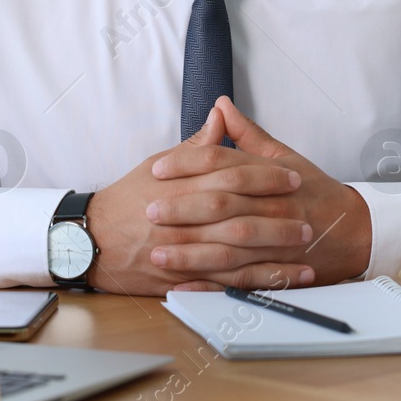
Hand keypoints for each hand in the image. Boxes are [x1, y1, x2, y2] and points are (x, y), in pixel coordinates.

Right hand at [85, 105, 316, 295]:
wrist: (90, 240)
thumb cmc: (127, 200)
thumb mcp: (158, 163)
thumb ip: (196, 146)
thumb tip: (222, 116)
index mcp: (181, 186)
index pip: (231, 176)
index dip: (266, 176)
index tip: (293, 176)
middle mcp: (183, 219)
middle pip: (239, 215)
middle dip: (279, 215)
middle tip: (309, 215)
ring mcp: (184, 252)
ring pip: (238, 253)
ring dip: (276, 252)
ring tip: (307, 248)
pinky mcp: (183, 279)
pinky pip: (227, 284)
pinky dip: (259, 283)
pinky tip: (285, 281)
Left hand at [147, 96, 371, 291]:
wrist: (355, 230)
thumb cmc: (315, 191)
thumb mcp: (284, 157)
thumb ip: (248, 135)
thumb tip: (221, 105)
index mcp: (269, 176)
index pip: (223, 164)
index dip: (188, 165)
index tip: (157, 169)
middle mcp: (272, 207)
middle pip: (222, 206)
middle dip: (184, 209)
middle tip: (149, 210)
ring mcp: (275, 242)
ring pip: (229, 248)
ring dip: (191, 253)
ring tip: (157, 254)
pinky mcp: (276, 271)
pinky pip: (239, 281)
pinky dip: (210, 286)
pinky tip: (182, 285)